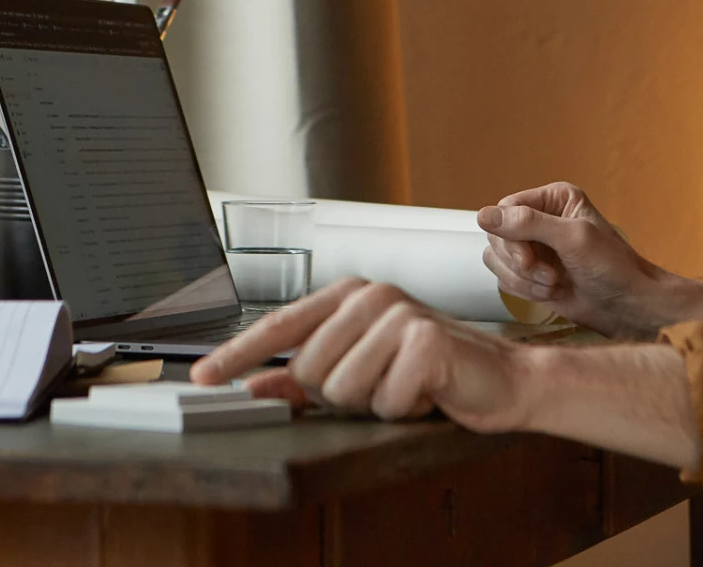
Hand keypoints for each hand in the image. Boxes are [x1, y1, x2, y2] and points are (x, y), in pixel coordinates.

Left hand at [189, 278, 530, 430]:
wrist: (500, 379)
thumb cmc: (430, 373)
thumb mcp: (362, 373)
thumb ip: (307, 378)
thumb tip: (257, 387)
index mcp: (350, 295)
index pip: (281, 325)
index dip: (237, 354)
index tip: (202, 377)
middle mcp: (371, 295)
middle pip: (309, 371)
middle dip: (340, 394)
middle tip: (381, 383)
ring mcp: (398, 312)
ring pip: (342, 389)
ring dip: (373, 403)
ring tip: (403, 385)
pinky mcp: (424, 339)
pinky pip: (383, 400)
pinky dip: (402, 408)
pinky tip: (424, 391)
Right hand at [478, 182, 676, 339]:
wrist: (626, 307)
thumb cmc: (611, 267)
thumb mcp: (572, 239)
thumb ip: (528, 224)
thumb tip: (483, 215)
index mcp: (553, 199)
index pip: (506, 208)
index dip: (509, 236)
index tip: (528, 258)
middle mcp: (541, 219)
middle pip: (498, 236)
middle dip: (520, 263)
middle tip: (549, 276)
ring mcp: (535, 247)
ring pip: (497, 259)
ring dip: (523, 280)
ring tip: (554, 285)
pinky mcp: (531, 274)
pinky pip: (506, 279)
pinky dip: (524, 291)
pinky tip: (552, 293)